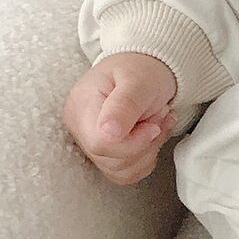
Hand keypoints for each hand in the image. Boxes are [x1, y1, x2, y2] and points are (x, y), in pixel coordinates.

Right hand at [64, 53, 180, 185]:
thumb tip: (108, 133)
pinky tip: (152, 134)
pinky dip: (146, 157)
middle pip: (111, 160)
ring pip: (120, 170)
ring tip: (157, 121)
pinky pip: (126, 172)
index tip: (154, 124)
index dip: (133, 142)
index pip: (101, 144)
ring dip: (149, 149)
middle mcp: (79, 128)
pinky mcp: (104, 153)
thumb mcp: (138, 79)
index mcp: (81, 106)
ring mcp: (90, 143)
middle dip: (145, 142)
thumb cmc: (143, 68)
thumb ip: (125, 104)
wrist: (148, 66)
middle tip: (159, 115)